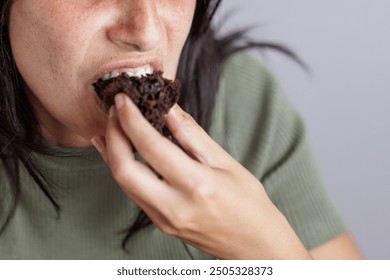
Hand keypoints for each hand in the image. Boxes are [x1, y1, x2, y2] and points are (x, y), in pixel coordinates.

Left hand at [91, 93, 310, 258]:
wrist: (253, 244)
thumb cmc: (248, 202)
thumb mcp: (226, 162)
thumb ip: (192, 135)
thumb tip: (168, 108)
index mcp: (196, 185)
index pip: (152, 147)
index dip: (131, 119)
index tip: (123, 99)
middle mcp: (174, 206)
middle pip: (124, 169)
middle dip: (113, 135)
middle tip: (114, 110)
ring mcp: (163, 219)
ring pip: (123, 182)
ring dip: (113, 150)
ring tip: (114, 124)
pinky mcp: (160, 224)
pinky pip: (132, 192)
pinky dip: (121, 168)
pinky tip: (117, 151)